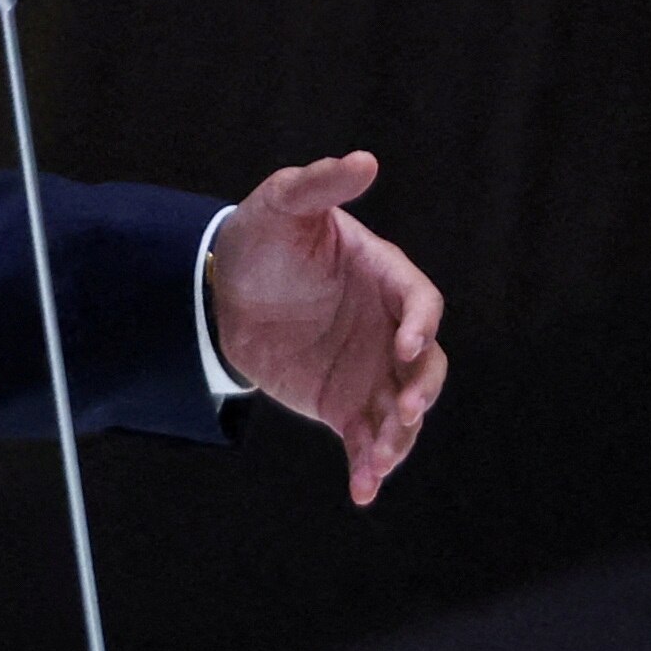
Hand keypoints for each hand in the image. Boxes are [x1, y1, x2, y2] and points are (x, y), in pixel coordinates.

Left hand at [207, 153, 448, 503]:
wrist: (224, 289)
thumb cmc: (262, 235)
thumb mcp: (283, 204)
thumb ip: (320, 185)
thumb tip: (365, 159)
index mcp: (385, 277)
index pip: (421, 302)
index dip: (421, 325)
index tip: (404, 346)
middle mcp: (387, 327)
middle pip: (427, 365)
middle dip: (423, 391)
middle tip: (405, 412)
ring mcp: (370, 369)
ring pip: (403, 410)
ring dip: (399, 437)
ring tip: (379, 461)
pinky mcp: (343, 404)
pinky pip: (365, 439)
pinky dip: (369, 466)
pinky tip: (363, 491)